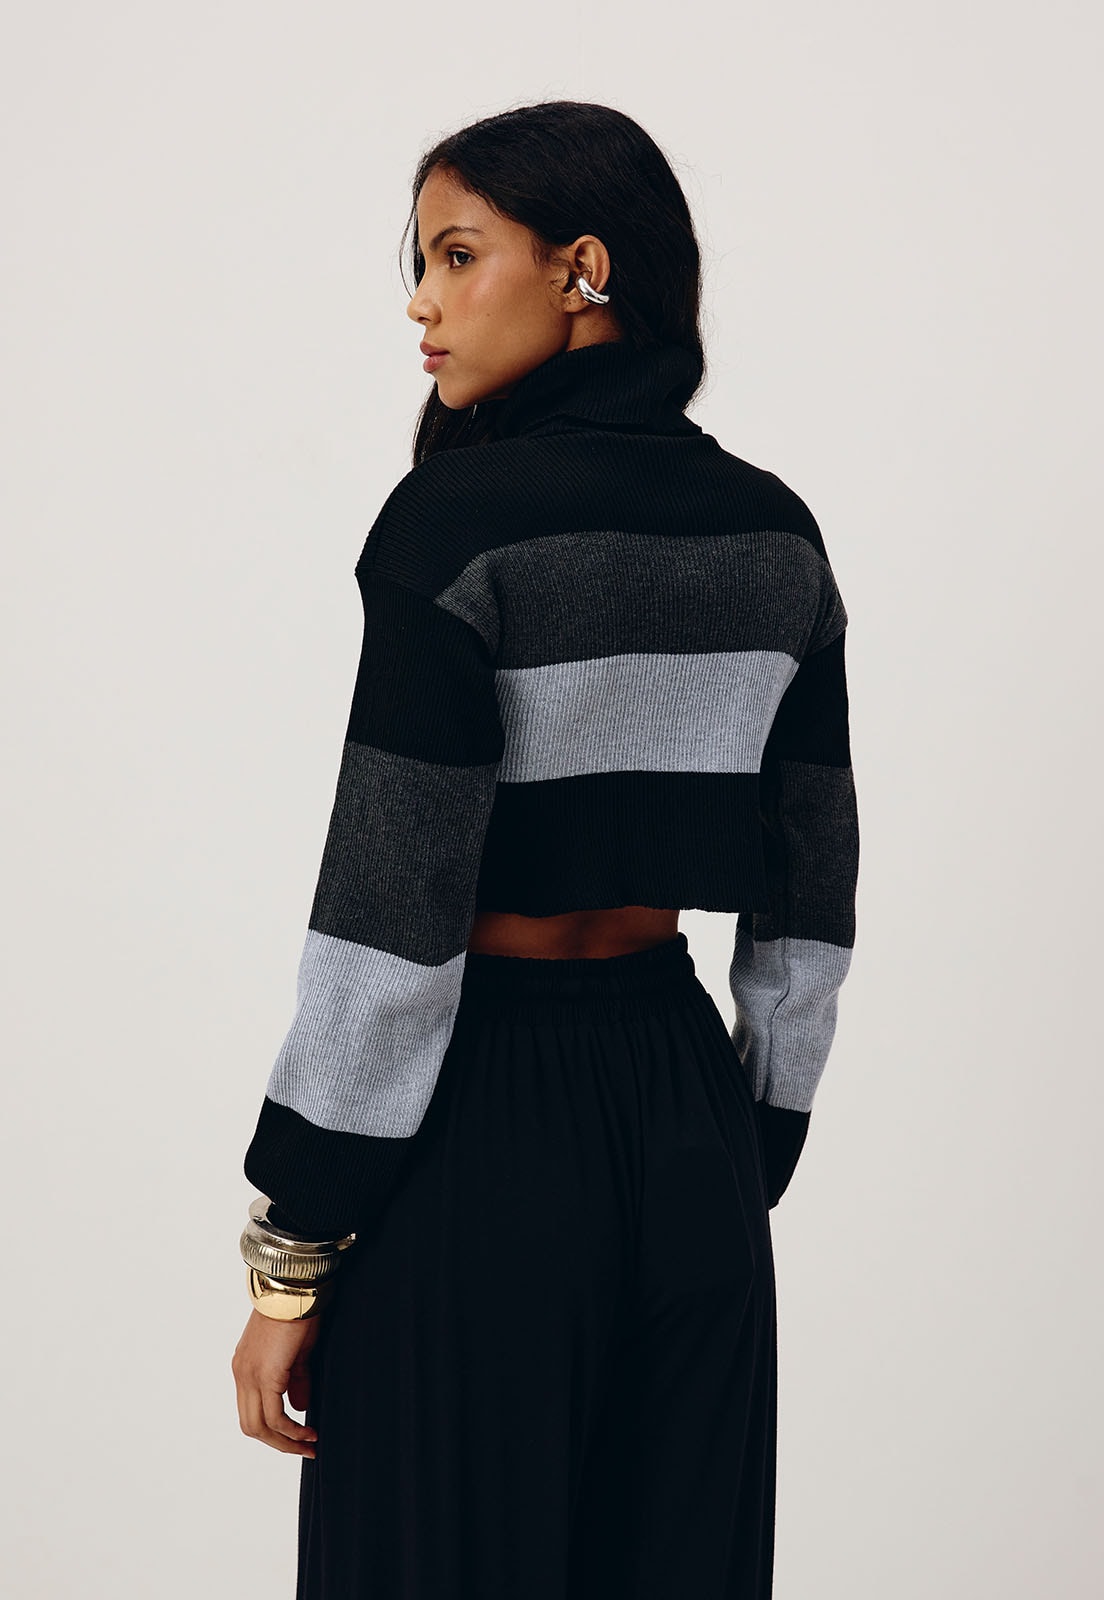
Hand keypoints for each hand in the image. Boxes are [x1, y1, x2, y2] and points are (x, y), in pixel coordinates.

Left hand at [232, 1306, 322, 1456]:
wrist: (293, 1288)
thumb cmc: (297, 1311)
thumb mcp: (297, 1352)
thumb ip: (295, 1381)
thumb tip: (299, 1409)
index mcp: (245, 1367)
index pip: (251, 1411)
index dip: (272, 1429)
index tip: (296, 1436)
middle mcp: (242, 1374)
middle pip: (251, 1426)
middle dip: (278, 1443)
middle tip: (304, 1448)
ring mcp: (249, 1375)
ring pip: (259, 1426)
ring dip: (284, 1442)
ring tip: (308, 1445)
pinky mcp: (265, 1375)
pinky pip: (275, 1416)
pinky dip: (291, 1430)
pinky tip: (308, 1431)